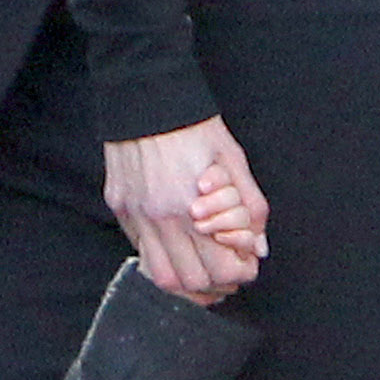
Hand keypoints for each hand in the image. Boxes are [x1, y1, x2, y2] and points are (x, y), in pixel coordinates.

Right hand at [103, 121, 267, 300]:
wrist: (146, 96)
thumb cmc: (193, 126)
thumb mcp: (233, 159)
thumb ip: (251, 206)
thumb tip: (259, 246)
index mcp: (190, 208)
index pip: (219, 269)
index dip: (240, 273)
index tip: (246, 263)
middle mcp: (159, 219)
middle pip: (192, 282)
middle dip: (217, 283)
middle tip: (229, 269)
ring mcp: (135, 216)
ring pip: (162, 276)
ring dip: (187, 282)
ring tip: (204, 269)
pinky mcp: (120, 209)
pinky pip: (141, 251)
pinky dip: (163, 260)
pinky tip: (179, 249)